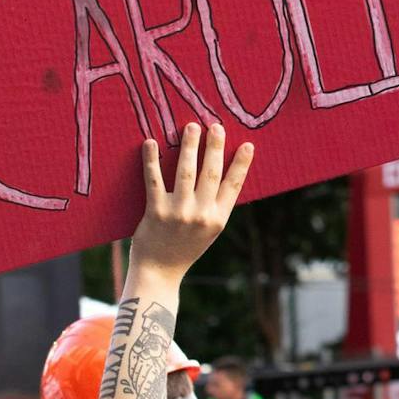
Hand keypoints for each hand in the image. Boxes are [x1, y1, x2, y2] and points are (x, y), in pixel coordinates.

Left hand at [129, 123, 252, 276]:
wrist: (159, 272)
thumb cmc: (185, 248)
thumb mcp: (210, 231)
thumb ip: (216, 206)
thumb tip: (224, 174)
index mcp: (218, 218)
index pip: (233, 185)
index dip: (241, 164)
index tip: (247, 144)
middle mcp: (201, 214)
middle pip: (211, 173)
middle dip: (215, 147)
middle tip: (215, 126)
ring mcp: (178, 212)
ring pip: (186, 172)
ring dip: (189, 146)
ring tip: (191, 127)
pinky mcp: (155, 212)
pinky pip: (154, 181)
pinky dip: (151, 160)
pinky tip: (150, 143)